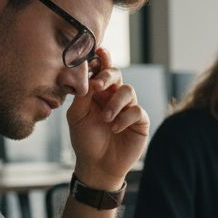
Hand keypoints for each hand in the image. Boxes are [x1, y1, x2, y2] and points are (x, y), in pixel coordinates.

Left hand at [65, 47, 148, 189]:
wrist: (97, 165)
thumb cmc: (85, 140)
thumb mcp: (77, 116)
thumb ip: (83, 95)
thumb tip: (90, 76)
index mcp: (98, 93)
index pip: (102, 70)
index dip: (103, 59)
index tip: (99, 52)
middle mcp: (114, 97)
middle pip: (117, 74)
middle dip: (108, 76)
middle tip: (98, 85)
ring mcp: (128, 108)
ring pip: (128, 91)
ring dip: (115, 103)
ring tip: (106, 119)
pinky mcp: (140, 121)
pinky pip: (137, 111)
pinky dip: (125, 118)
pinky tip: (115, 128)